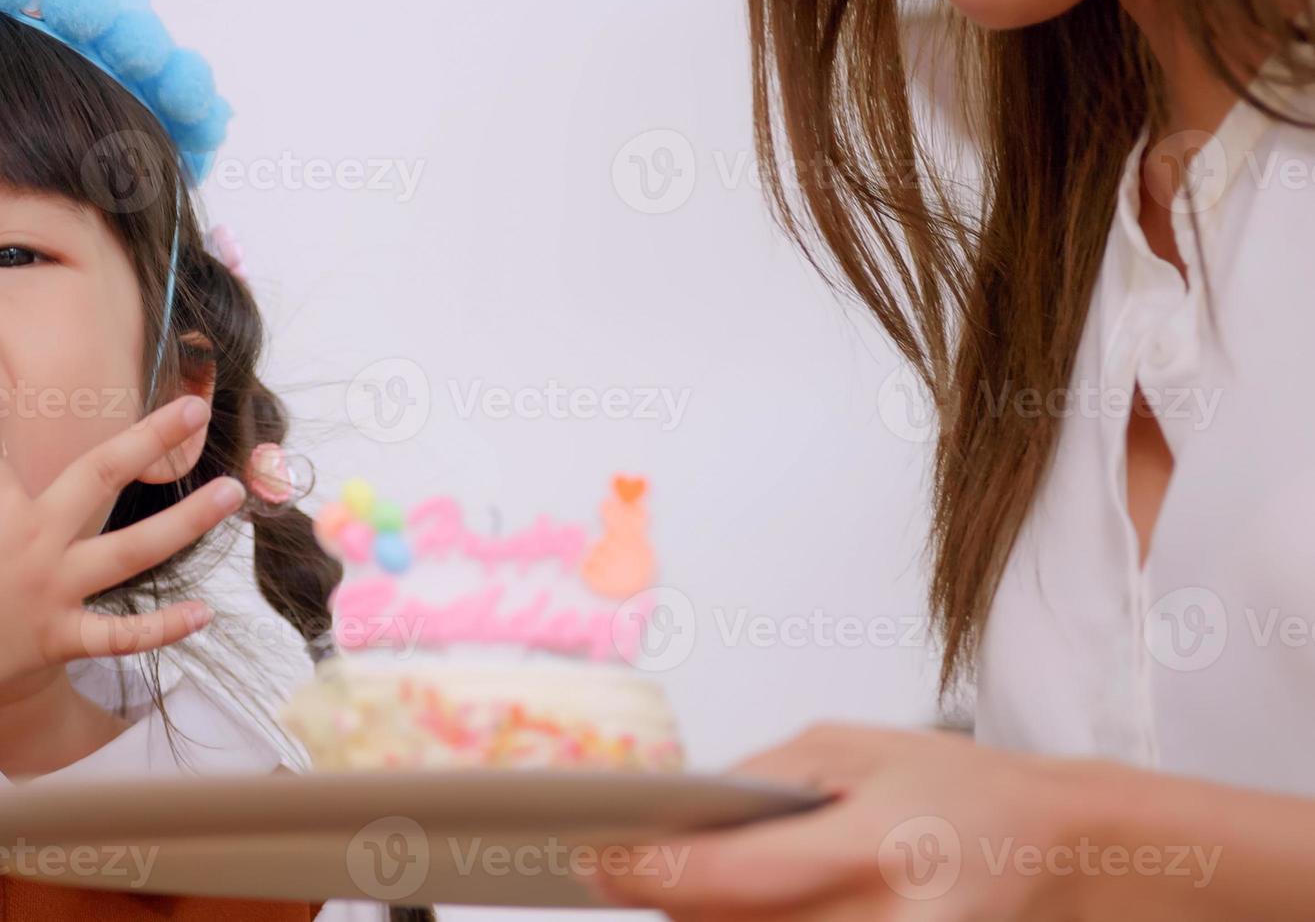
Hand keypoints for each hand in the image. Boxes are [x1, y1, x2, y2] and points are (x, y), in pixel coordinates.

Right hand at [0, 395, 244, 722]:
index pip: (5, 473)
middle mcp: (38, 537)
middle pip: (105, 473)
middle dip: (154, 435)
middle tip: (197, 410)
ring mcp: (56, 589)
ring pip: (136, 550)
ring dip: (189, 520)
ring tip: (234, 494)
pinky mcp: (60, 638)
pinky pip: (121, 635)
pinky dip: (163, 627)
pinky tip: (205, 611)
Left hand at [586, 724, 1094, 920]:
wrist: (1058, 853)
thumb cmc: (956, 790)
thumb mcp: (851, 749)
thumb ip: (757, 784)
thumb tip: (669, 819)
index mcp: (877, 846)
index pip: (733, 878)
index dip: (649, 873)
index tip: (596, 858)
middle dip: (669, 902)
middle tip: (628, 867)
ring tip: (689, 885)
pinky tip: (749, 909)